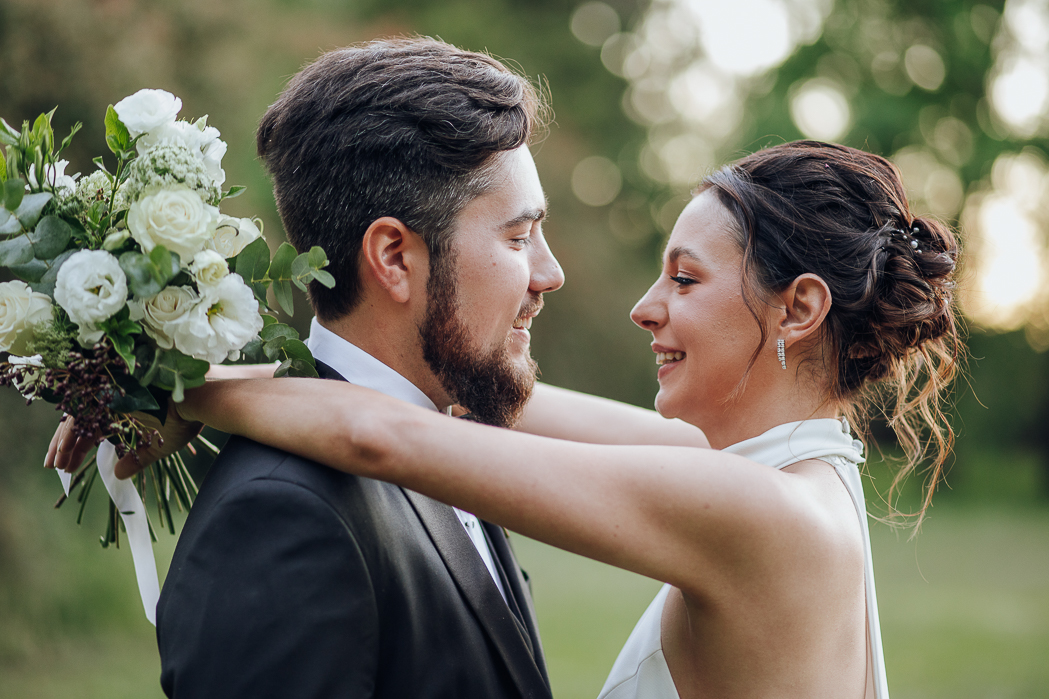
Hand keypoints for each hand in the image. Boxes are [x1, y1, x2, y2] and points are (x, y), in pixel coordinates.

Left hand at [44, 400, 203, 479]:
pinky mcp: (107, 395)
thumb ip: (137, 459)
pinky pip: (80, 416)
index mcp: (123, 409)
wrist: (201, 397)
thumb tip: (119, 475)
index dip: (78, 447)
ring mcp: (108, 395)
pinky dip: (69, 437)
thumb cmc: (186, 419)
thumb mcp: (157, 446)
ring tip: (56, 466)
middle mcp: (112, 400)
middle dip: (63, 446)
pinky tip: (64, 455)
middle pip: (77, 422)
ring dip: (62, 444)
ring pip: (74, 420)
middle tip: (54, 467)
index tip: (68, 466)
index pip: (92, 428)